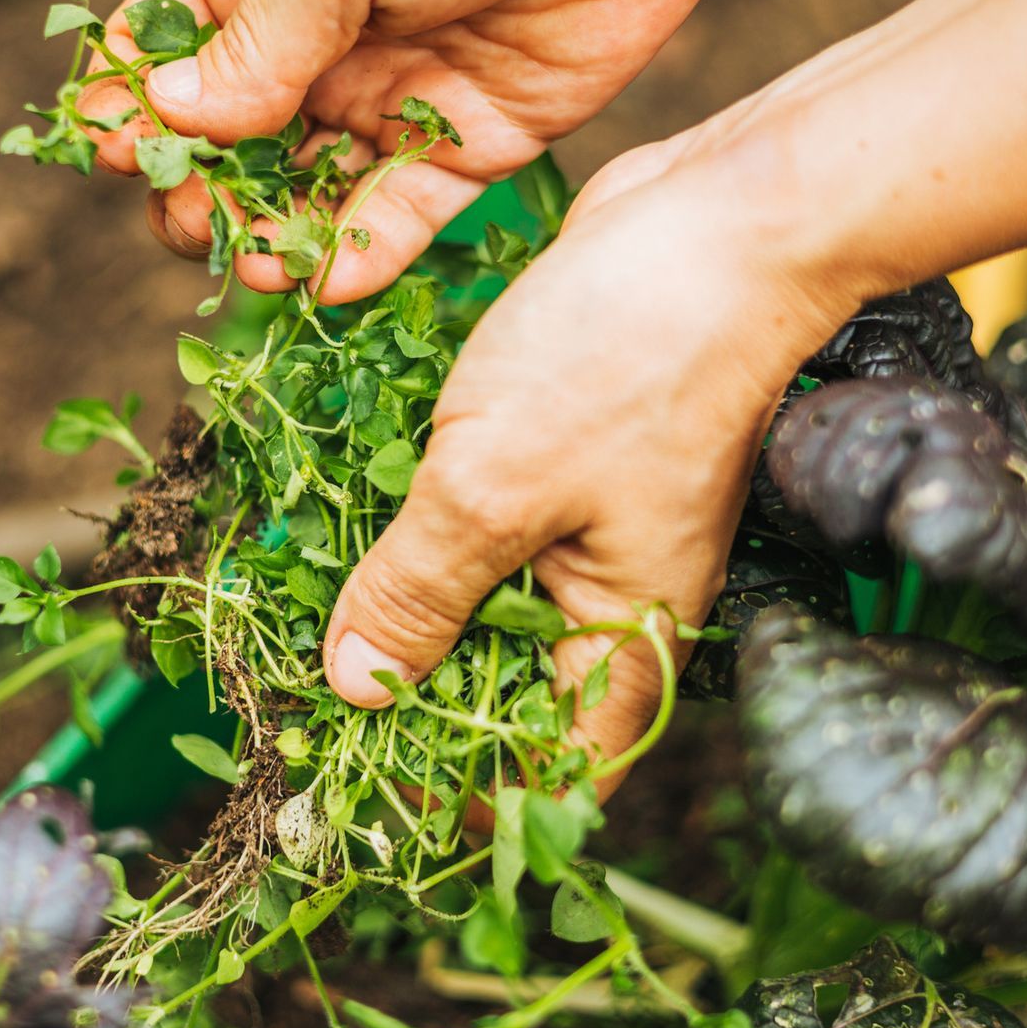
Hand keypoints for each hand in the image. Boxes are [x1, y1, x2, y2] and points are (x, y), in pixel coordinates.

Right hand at [80, 0, 799, 302]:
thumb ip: (263, 30)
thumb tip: (173, 115)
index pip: (167, 39)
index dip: (130, 100)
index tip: (114, 155)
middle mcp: (325, 31)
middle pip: (232, 134)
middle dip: (201, 186)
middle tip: (190, 226)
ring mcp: (399, 87)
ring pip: (312, 185)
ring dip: (275, 234)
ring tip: (256, 268)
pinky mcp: (477, 136)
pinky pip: (406, 209)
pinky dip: (365, 251)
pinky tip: (327, 284)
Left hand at [317, 127, 859, 803]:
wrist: (717, 223)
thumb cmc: (627, 356)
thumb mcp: (494, 487)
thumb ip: (419, 593)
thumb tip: (356, 688)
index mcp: (624, 639)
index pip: (549, 776)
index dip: (463, 804)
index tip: (367, 799)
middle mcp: (614, 602)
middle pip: (509, 698)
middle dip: (415, 702)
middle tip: (309, 700)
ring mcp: (594, 532)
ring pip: (489, 608)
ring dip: (408, 612)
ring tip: (310, 615)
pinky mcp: (569, 468)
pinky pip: (488, 531)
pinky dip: (428, 537)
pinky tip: (356, 524)